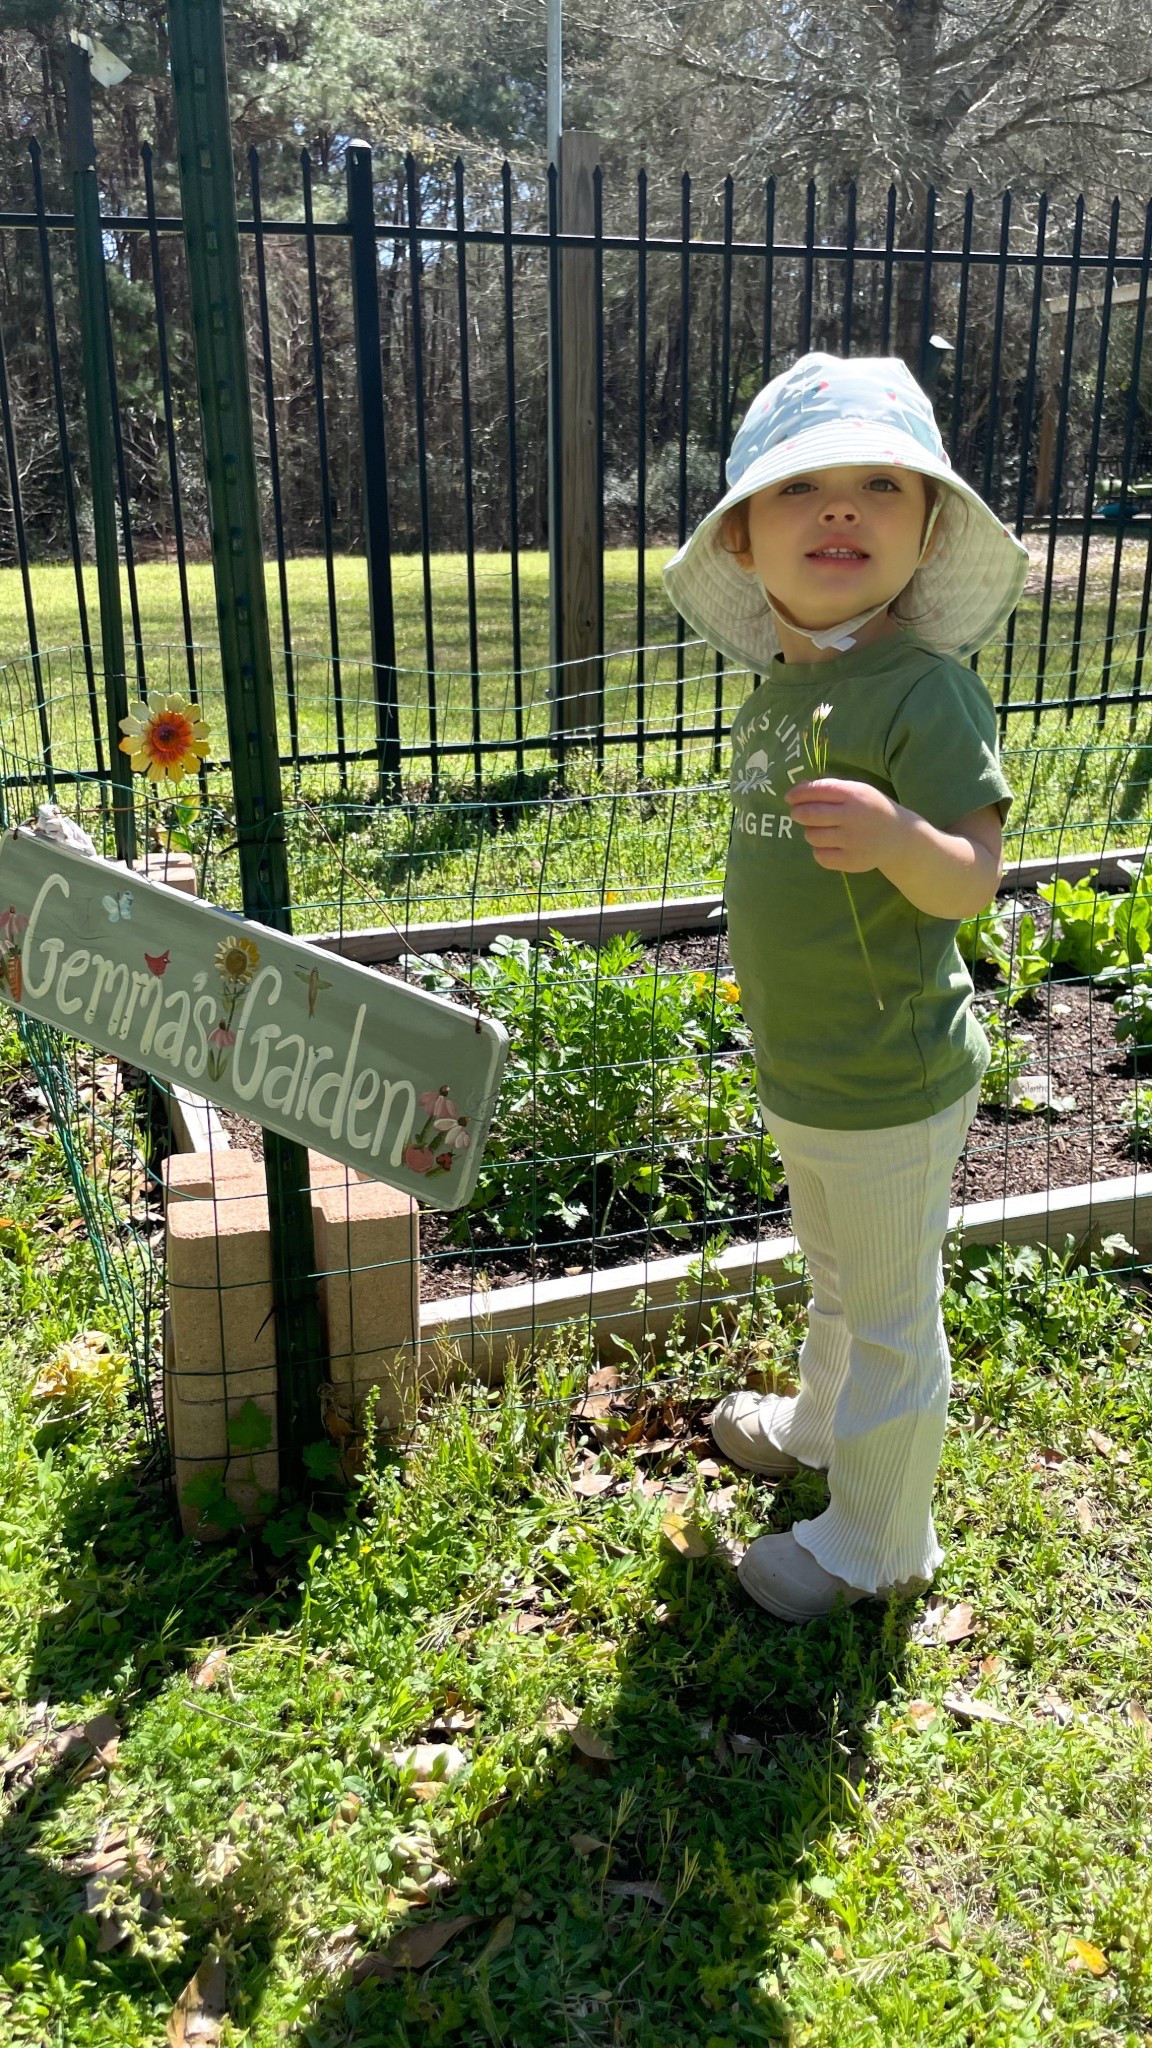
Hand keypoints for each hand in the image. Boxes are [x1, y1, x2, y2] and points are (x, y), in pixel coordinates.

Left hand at [784, 777, 908, 872]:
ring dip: (810, 832)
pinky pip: (820, 856)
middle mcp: (853, 816)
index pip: (818, 790)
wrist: (900, 838)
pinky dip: (819, 850)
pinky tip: (829, 845)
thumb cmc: (872, 810)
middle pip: (809, 814)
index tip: (789, 797)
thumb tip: (798, 790)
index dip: (798, 793)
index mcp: (854, 795)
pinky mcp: (851, 861)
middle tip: (797, 814)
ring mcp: (852, 840)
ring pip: (812, 836)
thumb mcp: (858, 792)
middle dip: (797, 813)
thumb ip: (830, 789)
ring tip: (820, 830)